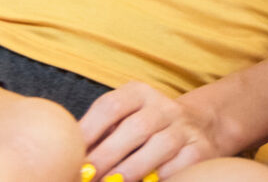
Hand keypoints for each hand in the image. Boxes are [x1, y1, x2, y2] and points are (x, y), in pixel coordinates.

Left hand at [77, 79, 227, 179]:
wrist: (199, 127)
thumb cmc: (145, 130)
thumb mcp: (123, 122)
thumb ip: (100, 136)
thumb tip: (67, 159)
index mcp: (139, 94)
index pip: (111, 106)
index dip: (89, 131)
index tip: (71, 155)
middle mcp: (164, 107)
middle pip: (135, 128)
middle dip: (107, 157)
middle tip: (86, 177)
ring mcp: (184, 128)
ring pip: (160, 146)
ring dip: (131, 170)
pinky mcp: (200, 149)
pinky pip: (179, 165)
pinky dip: (159, 178)